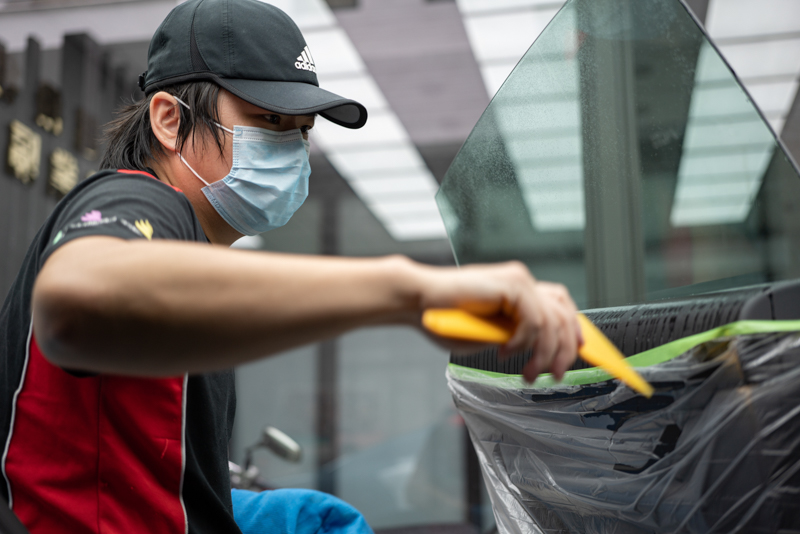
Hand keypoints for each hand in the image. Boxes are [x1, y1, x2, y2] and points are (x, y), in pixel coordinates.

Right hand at [416, 261, 581, 382]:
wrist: (420, 301)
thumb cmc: (448, 319)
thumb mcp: (491, 335)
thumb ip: (517, 338)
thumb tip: (541, 353)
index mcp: (520, 291)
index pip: (561, 308)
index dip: (575, 332)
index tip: (580, 355)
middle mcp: (524, 282)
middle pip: (565, 316)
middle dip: (565, 352)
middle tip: (553, 376)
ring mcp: (519, 280)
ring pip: (553, 322)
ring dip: (544, 355)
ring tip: (527, 373)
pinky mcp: (511, 284)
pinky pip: (534, 320)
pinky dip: (524, 342)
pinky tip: (505, 350)